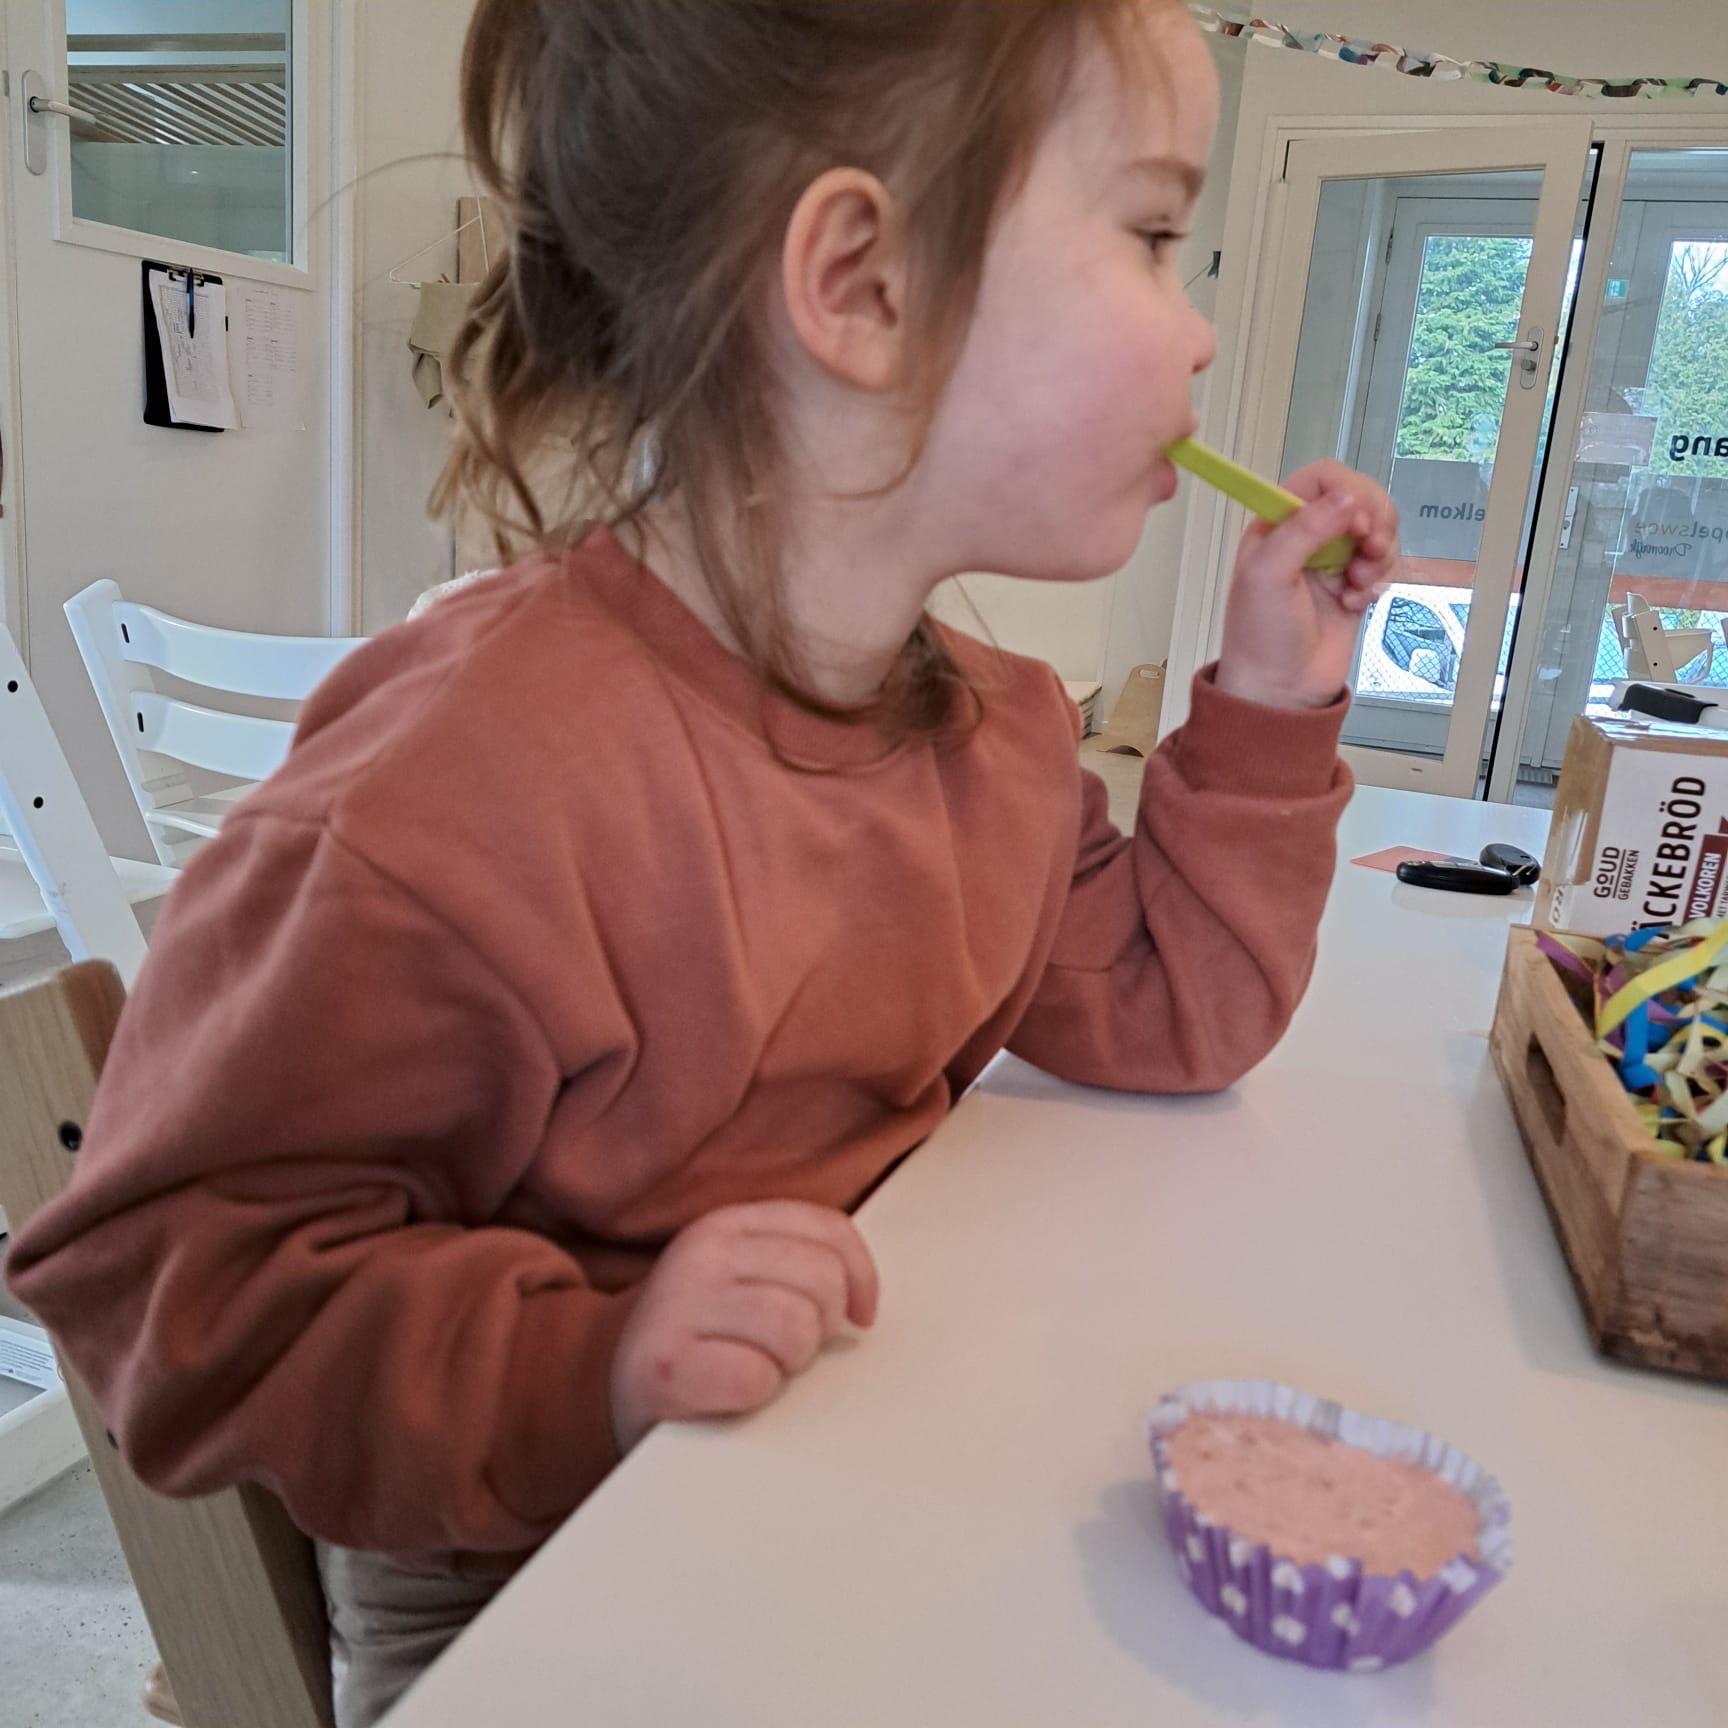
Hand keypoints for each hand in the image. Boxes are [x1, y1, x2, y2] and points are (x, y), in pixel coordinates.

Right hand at [609, 1200, 878, 1453]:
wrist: (608, 1386)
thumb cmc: (698, 1339)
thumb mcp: (743, 1279)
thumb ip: (801, 1265)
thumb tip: (863, 1305)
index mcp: (727, 1224)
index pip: (829, 1232)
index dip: (860, 1279)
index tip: (855, 1314)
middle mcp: (701, 1254)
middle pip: (822, 1282)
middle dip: (819, 1328)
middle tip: (784, 1349)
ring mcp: (677, 1306)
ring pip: (796, 1327)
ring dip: (789, 1363)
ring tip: (756, 1368)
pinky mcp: (666, 1367)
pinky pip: (755, 1377)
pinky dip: (756, 1394)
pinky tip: (731, 1393)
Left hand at [1215, 460, 1398, 709]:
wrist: (1280, 689)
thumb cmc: (1259, 637)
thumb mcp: (1268, 575)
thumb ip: (1304, 530)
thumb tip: (1346, 498)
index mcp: (1277, 524)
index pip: (1321, 478)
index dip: (1347, 491)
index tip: (1355, 520)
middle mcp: (1307, 537)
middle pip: (1359, 497)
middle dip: (1374, 519)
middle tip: (1368, 546)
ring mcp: (1333, 560)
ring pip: (1378, 529)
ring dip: (1379, 552)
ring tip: (1358, 580)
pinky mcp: (1355, 584)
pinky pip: (1384, 562)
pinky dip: (1380, 578)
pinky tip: (1356, 599)